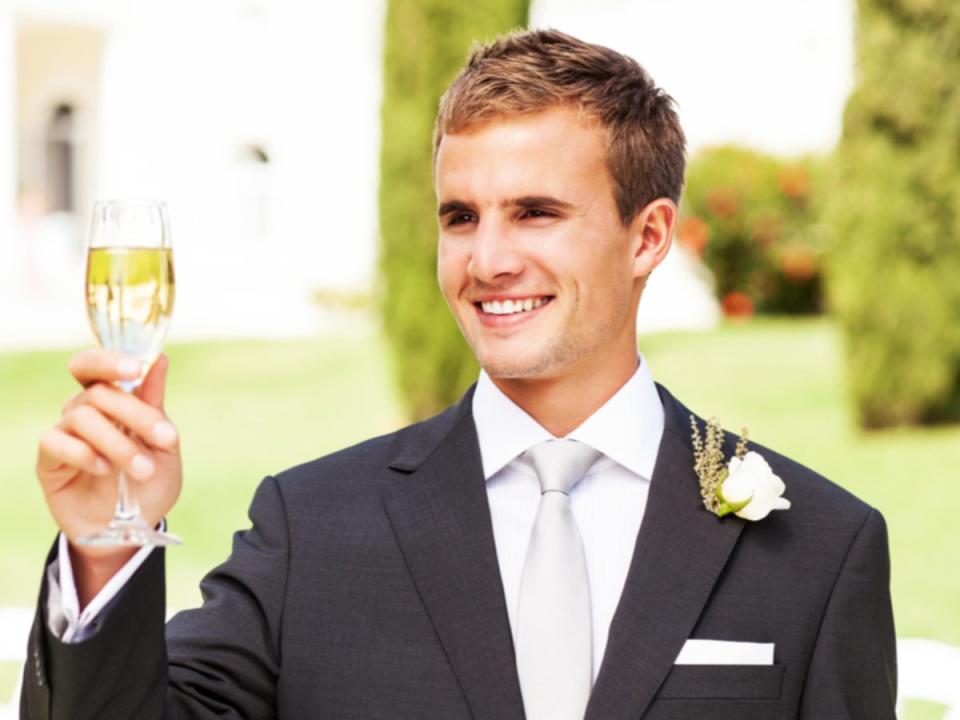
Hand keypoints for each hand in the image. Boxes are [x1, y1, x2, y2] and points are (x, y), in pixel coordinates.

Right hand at [36, 350, 181, 601]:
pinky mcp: (49, 459)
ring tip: (143, 470)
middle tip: (165, 439)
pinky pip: (57, 442)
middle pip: (98, 392)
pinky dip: (85, 453)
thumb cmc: (149, 483)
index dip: (111, 360)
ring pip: (83, 417)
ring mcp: (65, 433)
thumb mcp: (164, 445)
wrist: (132, 529)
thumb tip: (159, 360)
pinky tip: (105, 470)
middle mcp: (85, 410)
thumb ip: (156, 404)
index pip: (97, 366)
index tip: (137, 369)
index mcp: (113, 400)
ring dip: (119, 443)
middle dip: (136, 414)